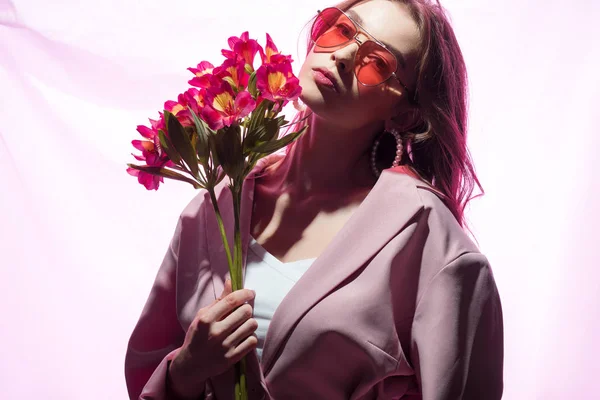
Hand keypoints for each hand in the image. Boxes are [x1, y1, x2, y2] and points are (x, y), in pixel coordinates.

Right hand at [168, 279, 257, 398]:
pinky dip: (250, 337)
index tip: (250, 292)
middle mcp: (215, 332)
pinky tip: (243, 336)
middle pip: (245, 311)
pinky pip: (252, 341)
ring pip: (252, 325)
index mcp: (206, 319)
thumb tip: (231, 280)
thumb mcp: (203, 315)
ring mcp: (224, 346)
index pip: (232, 300)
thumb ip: (219, 299)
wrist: (191, 364)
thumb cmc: (198, 335)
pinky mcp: (232, 358)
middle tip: (244, 311)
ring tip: (243, 324)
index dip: (245, 293)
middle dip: (247, 308)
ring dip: (250, 323)